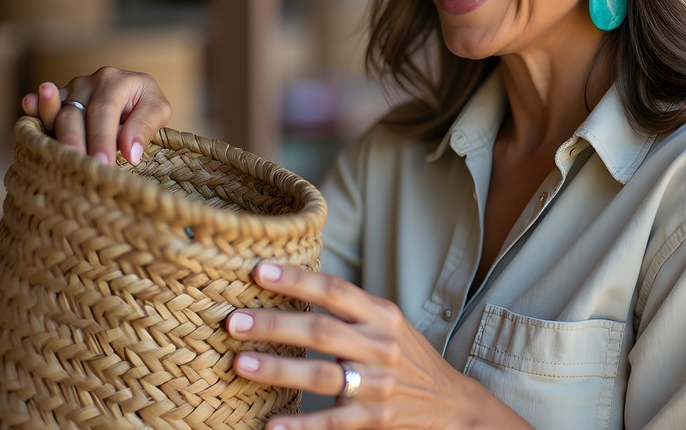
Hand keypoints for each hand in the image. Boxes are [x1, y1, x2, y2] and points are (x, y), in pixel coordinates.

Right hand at [21, 66, 171, 164]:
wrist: (135, 95)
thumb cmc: (146, 105)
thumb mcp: (158, 111)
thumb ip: (145, 127)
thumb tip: (130, 152)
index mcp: (116, 81)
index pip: (105, 111)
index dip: (102, 138)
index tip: (103, 163)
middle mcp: (90, 81)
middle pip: (75, 114)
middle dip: (76, 142)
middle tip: (79, 166)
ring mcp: (71, 89)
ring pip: (58, 114)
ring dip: (53, 133)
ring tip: (50, 147)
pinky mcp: (60, 100)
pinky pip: (45, 107)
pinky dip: (36, 109)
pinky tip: (28, 106)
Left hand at [226, 263, 530, 428]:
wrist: (451, 404)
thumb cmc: (406, 357)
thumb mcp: (387, 323)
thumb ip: (349, 308)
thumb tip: (289, 282)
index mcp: (382, 315)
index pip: (334, 290)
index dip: (296, 279)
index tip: (257, 271)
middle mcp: (381, 346)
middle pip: (322, 330)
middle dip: (275, 324)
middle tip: (234, 320)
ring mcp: (378, 385)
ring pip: (322, 375)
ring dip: (278, 369)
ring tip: (240, 362)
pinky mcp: (374, 420)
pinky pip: (331, 423)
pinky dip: (300, 425)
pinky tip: (271, 425)